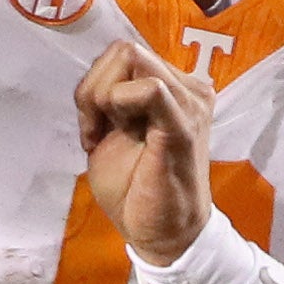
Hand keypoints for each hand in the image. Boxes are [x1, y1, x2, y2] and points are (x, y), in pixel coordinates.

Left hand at [74, 41, 216, 263]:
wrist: (161, 234)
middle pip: (124, 49)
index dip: (95, 82)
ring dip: (101, 97)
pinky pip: (150, 89)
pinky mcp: (184, 125)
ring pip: (131, 58)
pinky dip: (116, 104)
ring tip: (102, 136)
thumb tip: (97, 72)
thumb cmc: (136, 187)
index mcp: (173, 86)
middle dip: (94, 86)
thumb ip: (108, 96)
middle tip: (94, 129)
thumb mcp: (112, 131)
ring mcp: (190, 102)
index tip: (92, 125)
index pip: (124, 52)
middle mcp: (188, 87)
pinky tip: (106, 137)